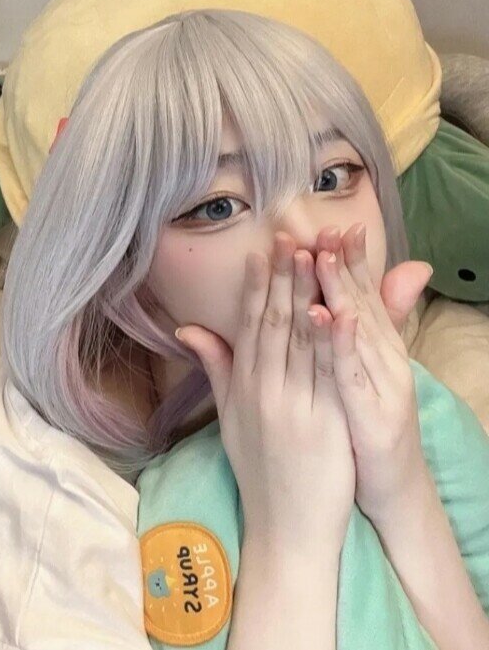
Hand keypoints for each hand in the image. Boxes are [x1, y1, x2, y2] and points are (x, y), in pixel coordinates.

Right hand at [176, 232, 356, 556]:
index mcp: (243, 387)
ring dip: (307, 294)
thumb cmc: (258, 469)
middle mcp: (265, 390)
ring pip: (301, 339)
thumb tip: (186, 327)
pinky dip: (331, 338)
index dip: (257, 285)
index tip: (264, 250)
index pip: (250, 325)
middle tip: (290, 235)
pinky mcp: (325, 422)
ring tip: (313, 255)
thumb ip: (215, 367)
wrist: (285, 526)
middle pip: (275, 322)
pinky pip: (328, 371)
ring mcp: (295, 405)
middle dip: (283, 277)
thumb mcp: (229, 416)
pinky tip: (335, 308)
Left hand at [308, 223, 433, 523]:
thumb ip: (358, 331)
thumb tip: (371, 289)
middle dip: (341, 262)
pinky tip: (325, 314)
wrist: (389, 486)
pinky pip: (349, 371)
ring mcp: (378, 384)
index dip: (348, 259)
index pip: (360, 294)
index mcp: (374, 347)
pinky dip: (338, 341)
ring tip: (320, 255)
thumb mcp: (362, 372)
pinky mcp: (370, 412)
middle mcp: (382, 358)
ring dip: (339, 289)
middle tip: (327, 225)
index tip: (333, 223)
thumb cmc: (366, 424)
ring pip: (355, 329)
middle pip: (359, 302)